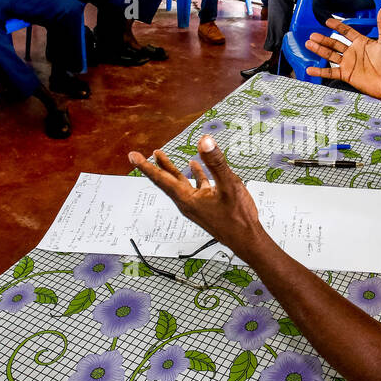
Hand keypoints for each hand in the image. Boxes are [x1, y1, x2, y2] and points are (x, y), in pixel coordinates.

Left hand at [128, 135, 263, 253]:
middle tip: (141, 156)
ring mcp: (196, 206)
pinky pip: (194, 188)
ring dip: (171, 170)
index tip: (133, 156)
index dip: (146, 166)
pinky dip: (193, 176)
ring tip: (161, 157)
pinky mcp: (206, 207)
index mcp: (187, 199)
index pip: (161, 179)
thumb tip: (205, 140)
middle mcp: (187, 203)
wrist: (247, 240)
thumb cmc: (237, 218)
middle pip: (167, 181)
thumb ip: (216, 162)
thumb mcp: (229, 185)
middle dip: (155, 166)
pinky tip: (196, 168)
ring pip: (179, 184)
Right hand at [304, 5, 380, 99]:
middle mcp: (353, 52)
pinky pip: (330, 72)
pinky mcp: (346, 75)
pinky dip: (319, 71)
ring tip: (309, 45)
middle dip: (323, 39)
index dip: (337, 26)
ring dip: (319, 50)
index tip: (328, 21)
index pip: (346, 31)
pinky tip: (310, 69)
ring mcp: (349, 63)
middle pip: (334, 43)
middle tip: (313, 35)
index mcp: (361, 42)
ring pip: (330, 55)